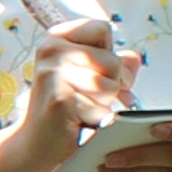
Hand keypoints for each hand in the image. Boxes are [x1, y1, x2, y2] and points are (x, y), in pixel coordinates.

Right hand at [1, 13, 132, 171]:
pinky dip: (98, 120)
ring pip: (111, 83)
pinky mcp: (60, 100)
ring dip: (105, 102)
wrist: (36, 142)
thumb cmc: (66, 107)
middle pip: (112, 58)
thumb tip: (136, 58)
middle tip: (88, 97)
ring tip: (84, 108)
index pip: (102, 28)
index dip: (108, 52)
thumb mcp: (87, 75)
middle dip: (111, 82)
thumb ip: (114, 62)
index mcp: (56, 37)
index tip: (92, 71)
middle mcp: (51, 50)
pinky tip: (79, 121)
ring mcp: (53, 74)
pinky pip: (103, 107)